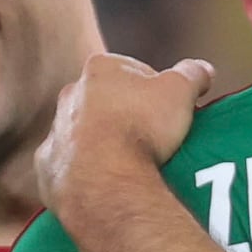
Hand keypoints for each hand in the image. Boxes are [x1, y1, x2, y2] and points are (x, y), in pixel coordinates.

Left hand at [46, 53, 214, 220]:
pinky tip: (107, 182)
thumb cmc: (142, 127)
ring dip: (105, 143)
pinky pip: (70, 165)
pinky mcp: (48, 166)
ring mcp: (56, 131)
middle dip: (126, 113)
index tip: (171, 110)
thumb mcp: (181, 91)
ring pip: (85, 132)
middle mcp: (71, 95)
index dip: (156, 89)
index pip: (133, 70)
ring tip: (134, 163)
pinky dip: (87, 171)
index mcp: (99, 69)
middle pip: (106, 100)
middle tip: (154, 136)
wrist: (104, 179)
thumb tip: (203, 69)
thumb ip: (192, 74)